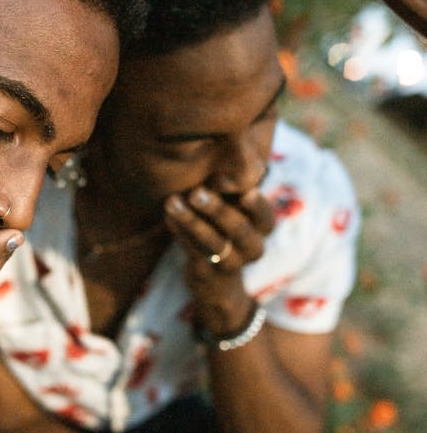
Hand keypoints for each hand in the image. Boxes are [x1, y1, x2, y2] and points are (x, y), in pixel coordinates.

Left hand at [164, 186, 273, 334]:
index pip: (265, 216)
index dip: (256, 206)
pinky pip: (193, 251)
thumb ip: (232, 187)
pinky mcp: (207, 273)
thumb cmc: (225, 226)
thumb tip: (225, 153)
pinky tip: (168, 214)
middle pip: (239, 230)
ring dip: (191, 220)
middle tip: (196, 192)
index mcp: (263, 227)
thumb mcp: (235, 207)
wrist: (217, 279)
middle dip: (217, 210)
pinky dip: (179, 231)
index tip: (245, 191)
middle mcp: (252, 247)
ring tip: (172, 202)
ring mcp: (231, 264)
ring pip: (213, 243)